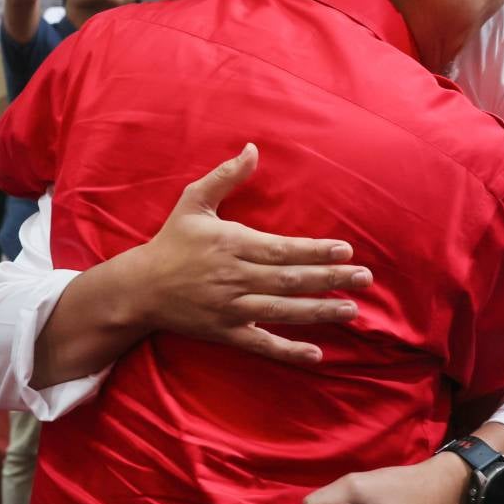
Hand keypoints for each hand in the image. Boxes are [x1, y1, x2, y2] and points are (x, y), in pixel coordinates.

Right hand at [132, 143, 370, 363]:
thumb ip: (226, 176)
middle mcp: (234, 277)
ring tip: (352, 310)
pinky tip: (316, 355)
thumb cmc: (172, 241)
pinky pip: (260, 344)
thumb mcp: (194, 201)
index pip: (282, 250)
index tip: (345, 250)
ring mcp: (229, 308)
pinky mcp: (224, 332)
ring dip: (319, 312)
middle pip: (289, 280)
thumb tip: (253, 148)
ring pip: (281, 312)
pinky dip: (287, 351)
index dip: (315, 251)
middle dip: (329, 279)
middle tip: (364, 278)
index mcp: (231, 244)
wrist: (139, 288)